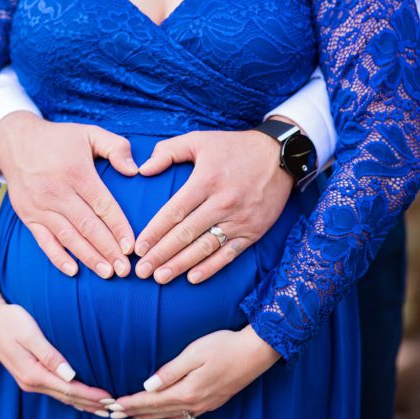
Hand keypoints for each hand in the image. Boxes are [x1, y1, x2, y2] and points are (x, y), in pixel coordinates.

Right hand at [0, 112, 139, 278]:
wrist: (15, 142)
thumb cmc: (59, 139)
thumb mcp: (89, 132)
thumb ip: (116, 147)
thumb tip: (135, 170)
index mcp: (76, 172)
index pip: (102, 205)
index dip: (118, 227)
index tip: (131, 246)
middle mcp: (57, 191)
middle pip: (87, 226)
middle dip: (108, 250)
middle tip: (125, 270)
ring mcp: (40, 206)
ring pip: (68, 237)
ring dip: (88, 257)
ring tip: (107, 273)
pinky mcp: (28, 216)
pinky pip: (44, 241)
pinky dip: (58, 257)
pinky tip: (73, 271)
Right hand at [0, 283, 114, 413]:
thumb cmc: (10, 320)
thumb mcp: (30, 334)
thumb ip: (50, 355)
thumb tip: (71, 375)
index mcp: (33, 373)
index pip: (69, 389)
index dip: (91, 395)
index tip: (111, 399)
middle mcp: (30, 382)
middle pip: (67, 397)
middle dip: (91, 403)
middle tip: (114, 408)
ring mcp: (27, 380)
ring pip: (61, 397)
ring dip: (82, 403)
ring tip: (102, 409)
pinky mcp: (27, 375)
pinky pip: (54, 391)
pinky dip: (70, 397)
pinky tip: (79, 398)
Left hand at [108, 326, 279, 418]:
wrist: (257, 352)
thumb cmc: (224, 346)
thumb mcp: (194, 353)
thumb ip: (170, 371)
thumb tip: (147, 385)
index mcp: (186, 390)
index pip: (151, 399)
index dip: (130, 402)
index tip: (112, 405)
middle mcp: (194, 402)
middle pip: (157, 410)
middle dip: (134, 411)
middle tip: (112, 415)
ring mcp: (205, 404)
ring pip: (170, 415)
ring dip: (149, 417)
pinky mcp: (213, 401)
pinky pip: (187, 416)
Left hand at [132, 124, 295, 283]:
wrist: (281, 156)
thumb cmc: (233, 147)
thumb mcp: (199, 140)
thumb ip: (168, 151)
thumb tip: (143, 169)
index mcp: (206, 180)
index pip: (175, 211)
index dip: (155, 232)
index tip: (138, 247)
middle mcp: (222, 202)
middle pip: (186, 234)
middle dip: (161, 254)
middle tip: (142, 271)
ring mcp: (239, 219)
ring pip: (205, 247)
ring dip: (180, 265)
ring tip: (160, 278)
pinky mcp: (254, 231)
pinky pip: (229, 253)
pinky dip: (211, 267)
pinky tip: (192, 278)